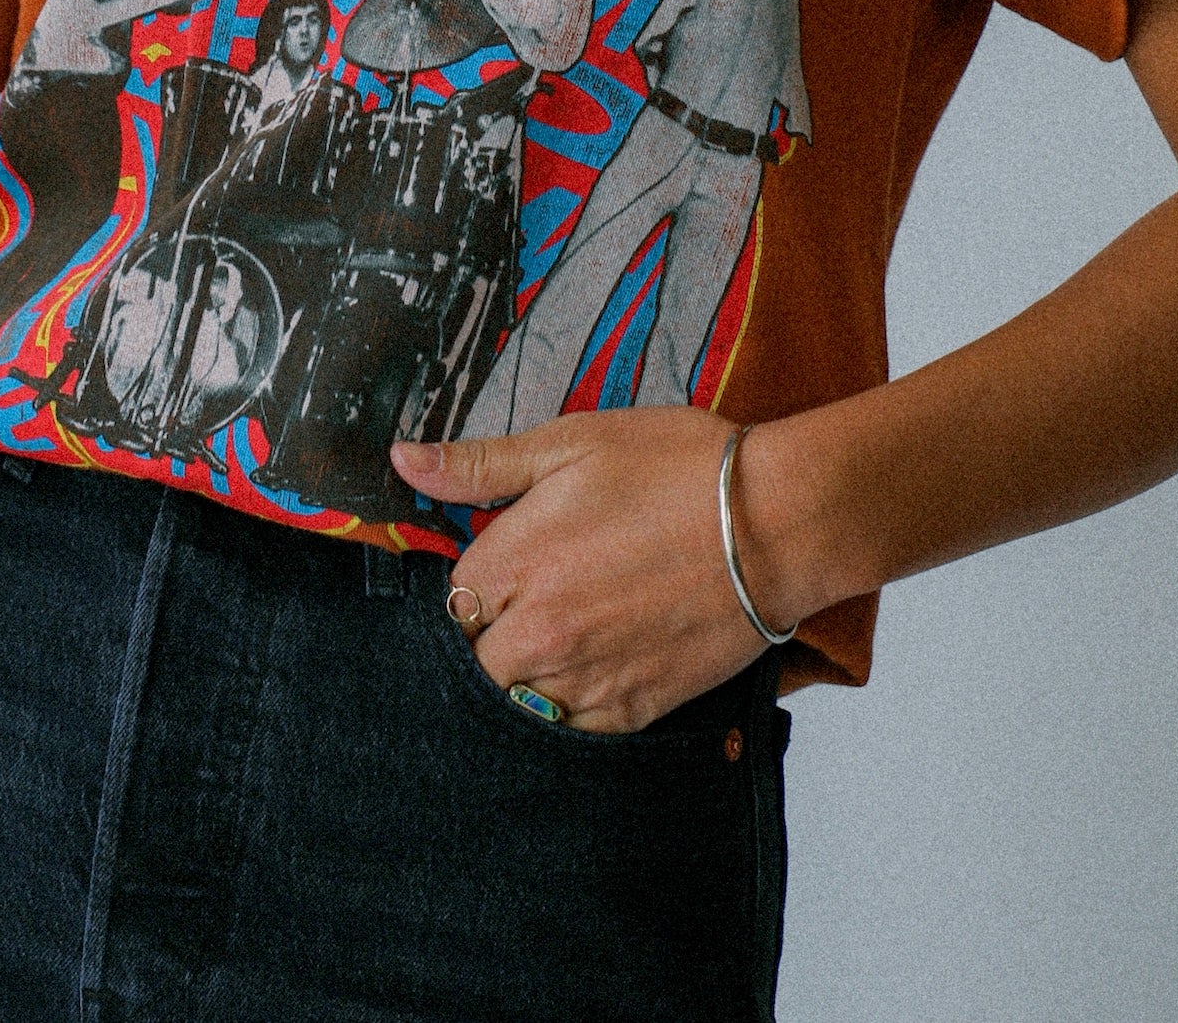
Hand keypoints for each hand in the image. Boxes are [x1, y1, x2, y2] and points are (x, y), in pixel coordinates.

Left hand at [391, 407, 775, 732]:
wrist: (775, 520)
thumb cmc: (676, 469)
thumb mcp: (572, 442)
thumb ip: (480, 465)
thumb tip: (401, 461)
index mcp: (512, 562)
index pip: (449, 600)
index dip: (473, 584)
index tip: (504, 567)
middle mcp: (537, 632)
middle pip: (473, 663)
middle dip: (491, 636)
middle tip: (532, 604)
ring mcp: (584, 678)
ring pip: (515, 705)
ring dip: (523, 679)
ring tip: (563, 638)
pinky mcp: (632, 710)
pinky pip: (569, 734)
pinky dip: (567, 711)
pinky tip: (591, 672)